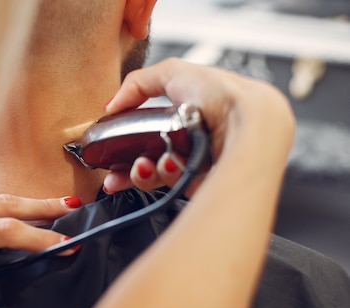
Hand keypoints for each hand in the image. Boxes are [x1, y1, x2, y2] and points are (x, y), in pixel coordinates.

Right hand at [102, 58, 293, 196]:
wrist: (249, 128)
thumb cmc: (224, 96)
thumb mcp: (173, 73)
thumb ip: (137, 84)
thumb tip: (111, 106)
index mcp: (189, 111)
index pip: (149, 127)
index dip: (125, 137)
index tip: (107, 147)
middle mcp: (191, 137)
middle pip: (147, 155)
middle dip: (127, 165)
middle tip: (113, 172)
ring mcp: (195, 161)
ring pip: (156, 173)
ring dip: (142, 172)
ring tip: (143, 167)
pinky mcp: (201, 182)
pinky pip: (171, 183)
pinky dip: (164, 175)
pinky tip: (167, 166)